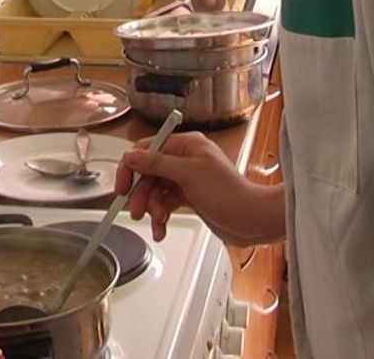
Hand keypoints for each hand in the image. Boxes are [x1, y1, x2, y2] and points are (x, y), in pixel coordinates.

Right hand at [116, 132, 285, 244]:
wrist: (251, 219)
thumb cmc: (230, 193)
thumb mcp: (189, 174)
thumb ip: (157, 164)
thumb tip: (132, 155)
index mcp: (187, 145)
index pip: (147, 149)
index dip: (131, 168)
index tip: (122, 187)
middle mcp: (186, 159)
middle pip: (149, 172)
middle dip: (142, 194)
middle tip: (137, 211)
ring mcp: (187, 179)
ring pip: (156, 190)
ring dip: (152, 208)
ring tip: (157, 222)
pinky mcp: (190, 196)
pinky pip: (166, 204)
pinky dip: (161, 216)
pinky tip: (161, 228)